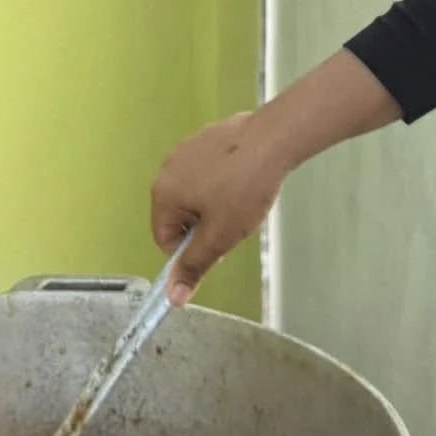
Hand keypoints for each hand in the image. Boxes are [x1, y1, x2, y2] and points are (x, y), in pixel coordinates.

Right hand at [151, 111, 291, 301]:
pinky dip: (222, 181)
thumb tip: (173, 298)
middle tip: (233, 224)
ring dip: (213, 205)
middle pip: (178, 215)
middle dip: (203, 226)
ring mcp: (186, 149)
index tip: (218, 247)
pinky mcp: (206, 137)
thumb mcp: (220, 237)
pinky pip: (207, 171)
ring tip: (242, 200)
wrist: (273, 140)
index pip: (164, 239)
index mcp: (162, 193)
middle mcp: (166, 168)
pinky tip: (245, 179)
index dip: (191, 251)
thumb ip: (194, 267)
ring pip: (194, 193)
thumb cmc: (245, 189)